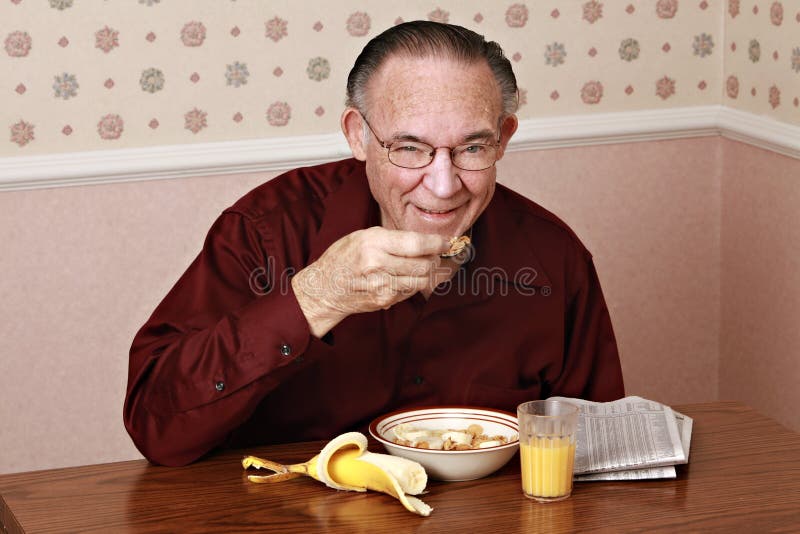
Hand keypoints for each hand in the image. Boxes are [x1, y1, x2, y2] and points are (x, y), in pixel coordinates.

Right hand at [292, 227, 450, 336]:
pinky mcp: (385, 300)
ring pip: (423, 280)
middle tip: (442, 253)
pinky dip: (418, 282)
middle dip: (438, 258)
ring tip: (433, 264)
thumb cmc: (344, 256)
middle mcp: (378, 265)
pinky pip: (413, 290)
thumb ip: (395, 238)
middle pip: (425, 264)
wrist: (324, 287)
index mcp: (373, 243)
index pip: (417, 244)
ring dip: (433, 272)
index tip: (448, 241)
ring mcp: (382, 286)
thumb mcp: (365, 236)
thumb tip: (428, 241)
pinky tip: (414, 275)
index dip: (438, 243)